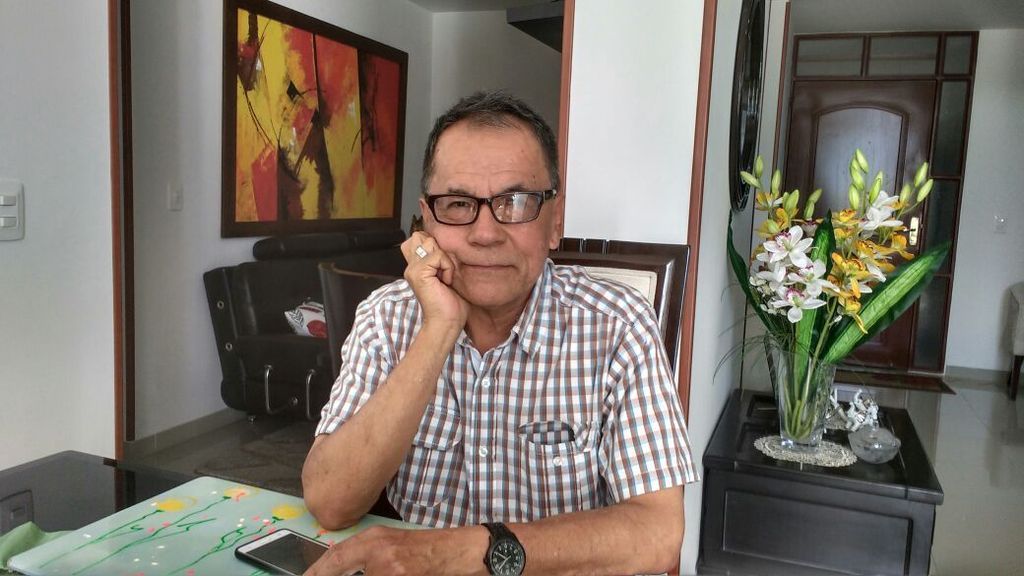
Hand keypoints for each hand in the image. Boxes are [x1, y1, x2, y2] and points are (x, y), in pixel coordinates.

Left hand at [304, 526, 482, 575]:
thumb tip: (340, 568)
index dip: (317, 570)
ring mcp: (389, 568)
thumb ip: (367, 554)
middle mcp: (377, 550)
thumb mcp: (391, 544)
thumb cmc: (425, 549)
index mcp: (373, 538)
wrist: (455, 552)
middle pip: (339, 567)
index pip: (335, 555)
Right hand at [402, 232, 468, 329]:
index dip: (433, 243)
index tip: (444, 264)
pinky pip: (437, 256)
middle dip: (437, 246)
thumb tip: (448, 244)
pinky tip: (446, 282)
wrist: (447, 323)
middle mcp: (411, 267)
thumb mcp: (447, 276)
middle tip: (443, 268)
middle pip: (419, 236)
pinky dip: (447, 267)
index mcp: (416, 267)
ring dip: (444, 259)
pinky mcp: (418, 273)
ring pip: (430, 243)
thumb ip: (442, 260)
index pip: (418, 239)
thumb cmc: (451, 305)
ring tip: (445, 277)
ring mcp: (413, 269)